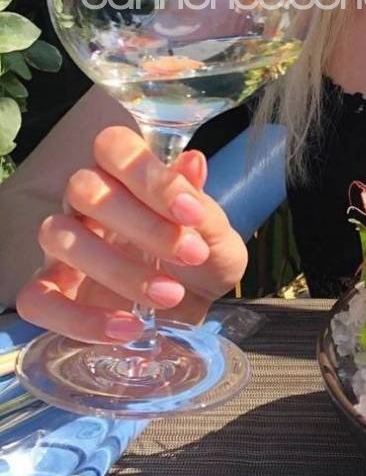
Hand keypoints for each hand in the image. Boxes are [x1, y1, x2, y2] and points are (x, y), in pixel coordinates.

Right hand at [15, 126, 249, 344]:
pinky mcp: (50, 293)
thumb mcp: (218, 239)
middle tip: (191, 254)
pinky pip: (37, 299)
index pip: (114, 147)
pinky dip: (79, 318)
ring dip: (118, 269)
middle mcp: (87, 205)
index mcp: (126, 177)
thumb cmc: (203, 263)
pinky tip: (127, 328)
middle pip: (83, 187)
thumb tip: (192, 162)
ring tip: (170, 294)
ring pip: (59, 237)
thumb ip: (203, 206)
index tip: (190, 212)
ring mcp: (63, 248)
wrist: (196, 312)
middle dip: (141, 223)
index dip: (149, 175)